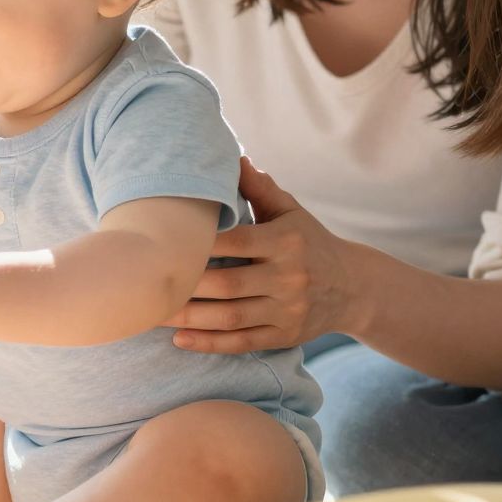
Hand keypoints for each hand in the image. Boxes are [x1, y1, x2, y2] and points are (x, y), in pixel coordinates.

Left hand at [167, 157, 361, 353]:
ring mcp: (288, 310)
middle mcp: (289, 277)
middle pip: (229, 284)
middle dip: (186, 285)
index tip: (164, 244)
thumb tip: (235, 157)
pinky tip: (180, 339)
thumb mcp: (291, 212)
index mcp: (286, 242)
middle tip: (148, 283)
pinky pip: (242, 342)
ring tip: (154, 312)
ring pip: (231, 317)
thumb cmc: (310, 242)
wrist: (353, 287)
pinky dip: (210, 343)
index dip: (201, 244)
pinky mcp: (285, 337)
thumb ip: (260, 189)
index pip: (237, 241)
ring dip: (189, 318)